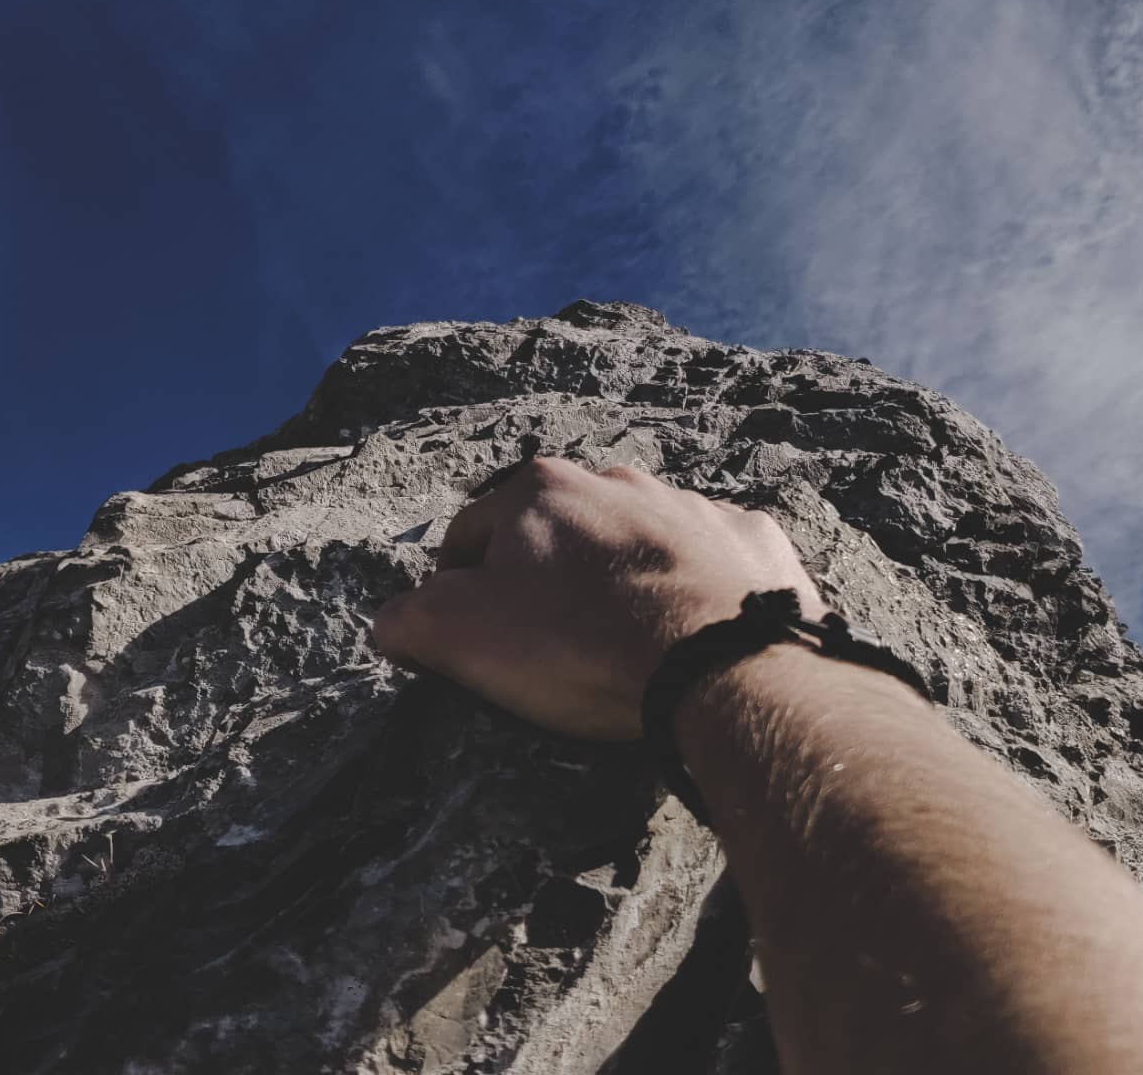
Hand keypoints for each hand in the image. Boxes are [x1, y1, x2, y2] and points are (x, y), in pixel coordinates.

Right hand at [371, 456, 829, 739]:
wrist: (719, 662)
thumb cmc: (581, 645)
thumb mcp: (461, 638)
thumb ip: (410, 619)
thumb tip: (393, 620)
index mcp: (539, 491)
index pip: (470, 535)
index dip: (458, 590)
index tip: (470, 637)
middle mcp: (617, 480)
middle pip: (560, 533)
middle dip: (550, 579)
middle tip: (555, 646)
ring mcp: (691, 505)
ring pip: (638, 540)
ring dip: (625, 579)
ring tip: (628, 642)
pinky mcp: (750, 539)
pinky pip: (711, 560)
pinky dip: (697, 590)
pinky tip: (694, 635)